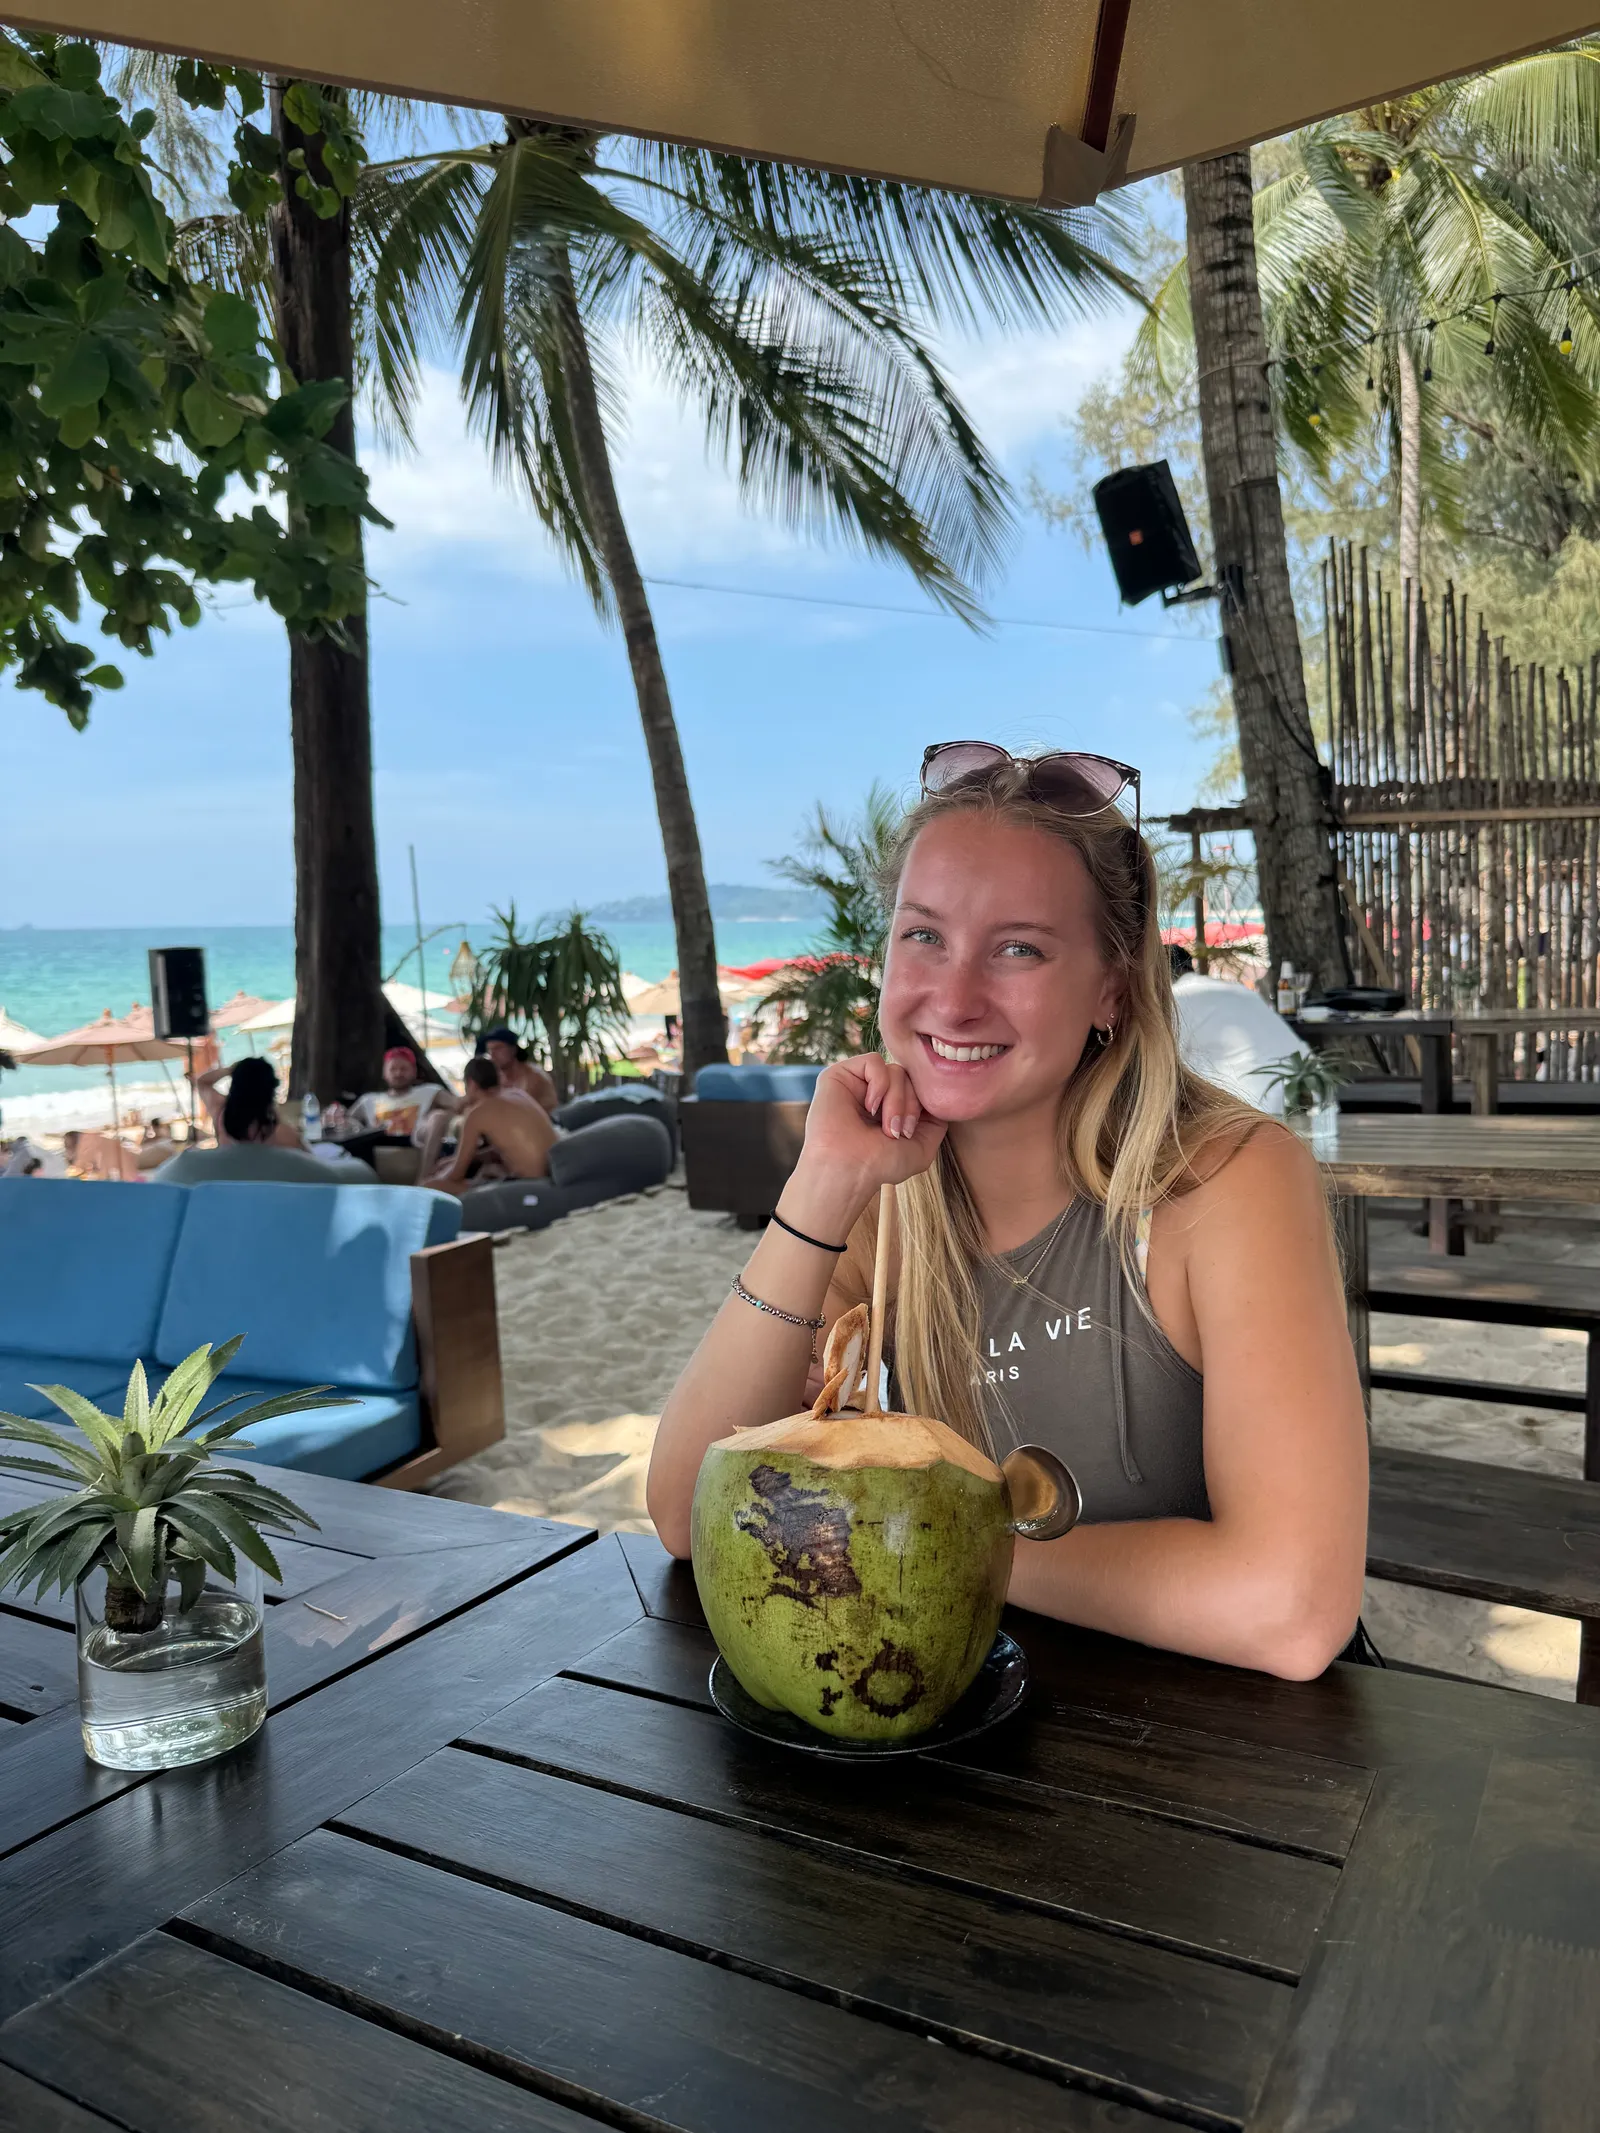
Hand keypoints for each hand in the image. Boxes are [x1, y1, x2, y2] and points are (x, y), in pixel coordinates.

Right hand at [783, 1054, 946, 1236]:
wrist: (848, 1171)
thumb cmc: (880, 1165)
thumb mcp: (921, 1148)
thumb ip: (935, 1122)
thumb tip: (936, 1099)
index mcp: (890, 1108)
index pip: (918, 1087)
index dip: (922, 1105)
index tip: (910, 1133)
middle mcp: (874, 1094)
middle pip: (910, 1077)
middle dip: (910, 1105)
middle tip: (898, 1132)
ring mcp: (857, 1083)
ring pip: (896, 1070)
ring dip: (896, 1100)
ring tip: (885, 1126)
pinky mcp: (840, 1074)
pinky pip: (874, 1061)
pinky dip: (880, 1084)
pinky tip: (870, 1106)